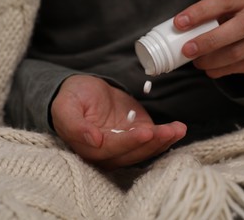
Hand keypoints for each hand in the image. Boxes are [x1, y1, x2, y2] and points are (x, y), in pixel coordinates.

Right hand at [51, 75, 185, 167]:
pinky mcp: (137, 135)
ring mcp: (125, 145)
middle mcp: (109, 153)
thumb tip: (94, 141)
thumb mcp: (65, 106)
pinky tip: (178, 129)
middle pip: (133, 153)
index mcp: (90, 149)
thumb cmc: (71, 98)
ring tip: (178, 129)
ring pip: (146, 149)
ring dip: (163, 141)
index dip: (129, 142)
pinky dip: (167, 135)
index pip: (112, 149)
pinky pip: (153, 139)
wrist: (83, 91)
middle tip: (169, 131)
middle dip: (152, 143)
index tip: (145, 132)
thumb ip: (75, 125)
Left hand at [174, 0, 243, 80]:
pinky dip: (219, 70)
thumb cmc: (234, 21)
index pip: (222, 1)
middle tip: (187, 50)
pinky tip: (209, 69)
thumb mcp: (224, 12)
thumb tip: (177, 32)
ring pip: (236, 52)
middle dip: (208, 41)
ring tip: (196, 62)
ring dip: (211, 60)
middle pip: (237, 28)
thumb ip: (207, 18)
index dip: (200, 12)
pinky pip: (238, 67)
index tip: (179, 23)